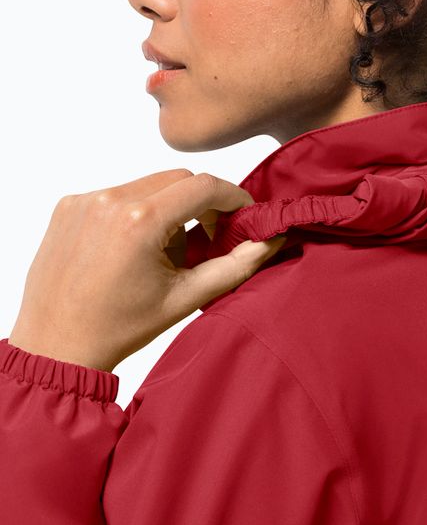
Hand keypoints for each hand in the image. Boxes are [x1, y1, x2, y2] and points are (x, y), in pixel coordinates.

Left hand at [7, 169, 285, 372]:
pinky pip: (120, 194)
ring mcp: (84, 200)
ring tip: (169, 248)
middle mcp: (109, 201)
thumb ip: (236, 265)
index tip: (245, 215)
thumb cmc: (120, 328)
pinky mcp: (69, 206)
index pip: (204, 186)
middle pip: (178, 180)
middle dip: (204, 203)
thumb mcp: (186, 297)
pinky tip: (137, 247)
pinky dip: (140, 211)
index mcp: (139, 222)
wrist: (57, 344)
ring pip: (150, 184)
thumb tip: (271, 241)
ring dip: (171, 207)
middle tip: (212, 236)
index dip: (234, 197)